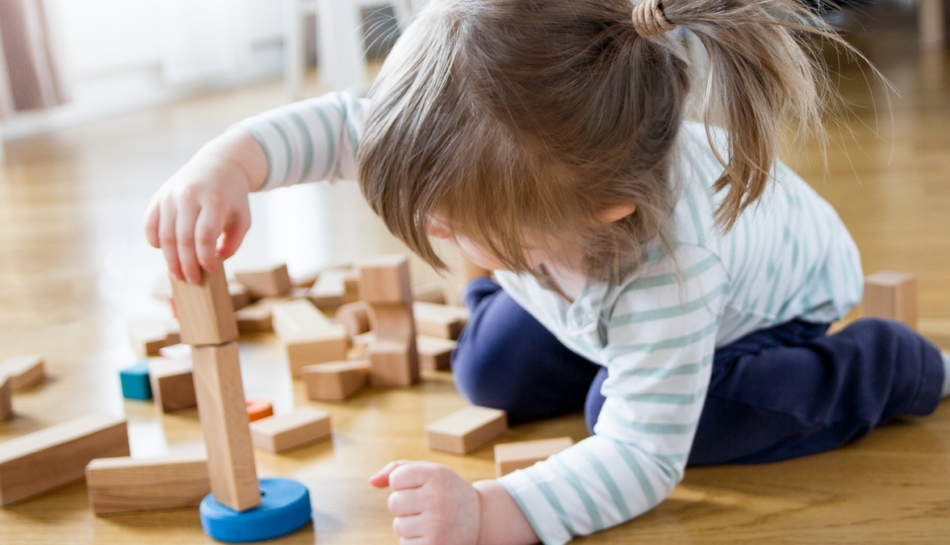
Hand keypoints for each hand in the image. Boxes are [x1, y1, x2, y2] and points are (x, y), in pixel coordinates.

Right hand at [143, 129, 264, 282]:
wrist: (218, 165)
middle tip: (191, 281)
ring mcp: (171, 195)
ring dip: (170, 260)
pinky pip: (150, 224)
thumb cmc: (232, 197)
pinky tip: (163, 252)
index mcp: (214, 200)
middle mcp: (190, 196)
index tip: (210, 271)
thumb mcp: (243, 217)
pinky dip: (154, 241)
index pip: (205, 236)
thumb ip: (233, 242)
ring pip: (165, 235)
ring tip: (178, 275)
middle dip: (186, 265)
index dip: (205, 258)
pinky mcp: (159, 196)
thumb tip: (215, 260)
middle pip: (183, 238)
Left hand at [370, 460, 479, 544]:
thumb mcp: (430, 472)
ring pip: (398, 525)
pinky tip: (432, 535)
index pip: (396, 478)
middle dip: (405, 505)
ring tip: (432, 521)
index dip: (403, 484)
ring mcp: (437, 525)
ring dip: (410, 525)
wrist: (482, 519)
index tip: (422, 486)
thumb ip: (397, 469)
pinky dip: (414, 542)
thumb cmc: (446, 492)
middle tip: (426, 506)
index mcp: (437, 475)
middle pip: (394, 502)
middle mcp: (439, 498)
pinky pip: (405, 544)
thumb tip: (371, 482)